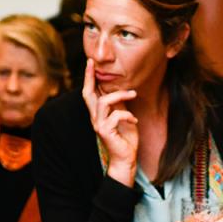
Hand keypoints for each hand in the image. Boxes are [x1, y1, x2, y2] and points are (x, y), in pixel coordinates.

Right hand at [83, 59, 137, 185]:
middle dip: (89, 78)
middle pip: (87, 94)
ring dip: (120, 95)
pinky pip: (115, 116)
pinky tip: (134, 119)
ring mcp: (99, 125)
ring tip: (133, 94)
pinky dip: (127, 115)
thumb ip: (119, 104)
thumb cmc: (125, 138)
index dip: (88, 78)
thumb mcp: (123, 117)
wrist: (126, 159)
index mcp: (98, 114)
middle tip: (93, 64)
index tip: (90, 63)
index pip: (89, 93)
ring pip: (103, 102)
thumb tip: (121, 89)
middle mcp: (95, 118)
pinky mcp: (106, 132)